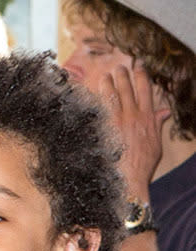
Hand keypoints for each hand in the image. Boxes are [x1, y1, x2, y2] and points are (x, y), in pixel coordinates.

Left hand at [99, 65, 168, 193]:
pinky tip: (91, 94)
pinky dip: (95, 100)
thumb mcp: (156, 144)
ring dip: (108, 83)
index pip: (145, 89)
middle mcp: (133, 115)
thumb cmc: (143, 166)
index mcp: (147, 117)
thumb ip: (157, 125)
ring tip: (105, 76)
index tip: (139, 66)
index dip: (141, 74)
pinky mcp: (103, 129)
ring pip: (111, 95)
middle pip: (127, 87)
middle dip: (123, 74)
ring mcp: (117, 122)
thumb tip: (164, 112)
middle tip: (118, 68)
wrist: (128, 180)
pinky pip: (98, 109)